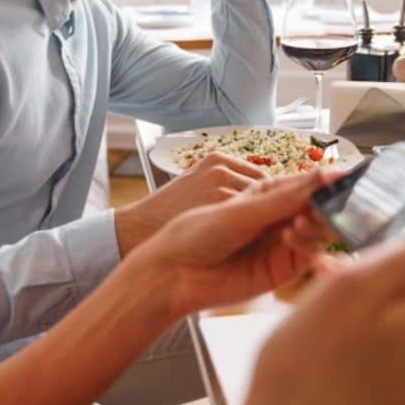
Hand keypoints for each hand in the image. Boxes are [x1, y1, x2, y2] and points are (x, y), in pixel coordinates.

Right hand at [114, 152, 267, 256]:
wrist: (139, 228)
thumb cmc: (167, 214)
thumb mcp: (194, 186)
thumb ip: (222, 185)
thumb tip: (257, 196)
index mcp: (216, 160)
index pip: (259, 177)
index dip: (263, 200)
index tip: (258, 217)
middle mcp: (221, 168)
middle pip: (265, 189)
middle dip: (264, 209)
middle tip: (255, 230)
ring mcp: (221, 185)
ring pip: (261, 205)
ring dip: (260, 221)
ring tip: (247, 239)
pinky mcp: (220, 204)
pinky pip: (251, 219)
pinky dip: (252, 232)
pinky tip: (241, 244)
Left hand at [131, 170, 340, 316]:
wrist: (176, 273)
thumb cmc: (197, 232)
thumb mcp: (242, 209)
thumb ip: (284, 197)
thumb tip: (323, 175)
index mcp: (267, 194)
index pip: (307, 184)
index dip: (328, 180)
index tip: (348, 176)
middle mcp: (279, 218)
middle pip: (318, 208)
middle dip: (327, 203)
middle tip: (332, 200)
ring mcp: (283, 244)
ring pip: (318, 231)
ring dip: (317, 222)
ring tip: (300, 219)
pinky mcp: (283, 269)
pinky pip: (308, 254)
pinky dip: (307, 243)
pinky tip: (291, 235)